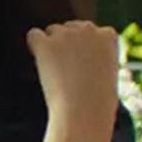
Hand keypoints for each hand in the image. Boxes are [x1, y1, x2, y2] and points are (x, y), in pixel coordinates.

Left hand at [25, 20, 121, 136]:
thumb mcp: (107, 74)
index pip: (91, 31)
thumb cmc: (97, 102)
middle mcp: (88, 29)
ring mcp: (66, 35)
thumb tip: (76, 54)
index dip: (85, 49)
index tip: (86, 67)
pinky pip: (34, 35)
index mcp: (108, 36)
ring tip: (60, 73)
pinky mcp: (46, 44)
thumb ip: (95, 56)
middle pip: (70, 28)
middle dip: (67, 45)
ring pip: (52, 32)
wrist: (84, 113)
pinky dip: (35, 48)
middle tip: (70, 73)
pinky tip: (42, 63)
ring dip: (52, 47)